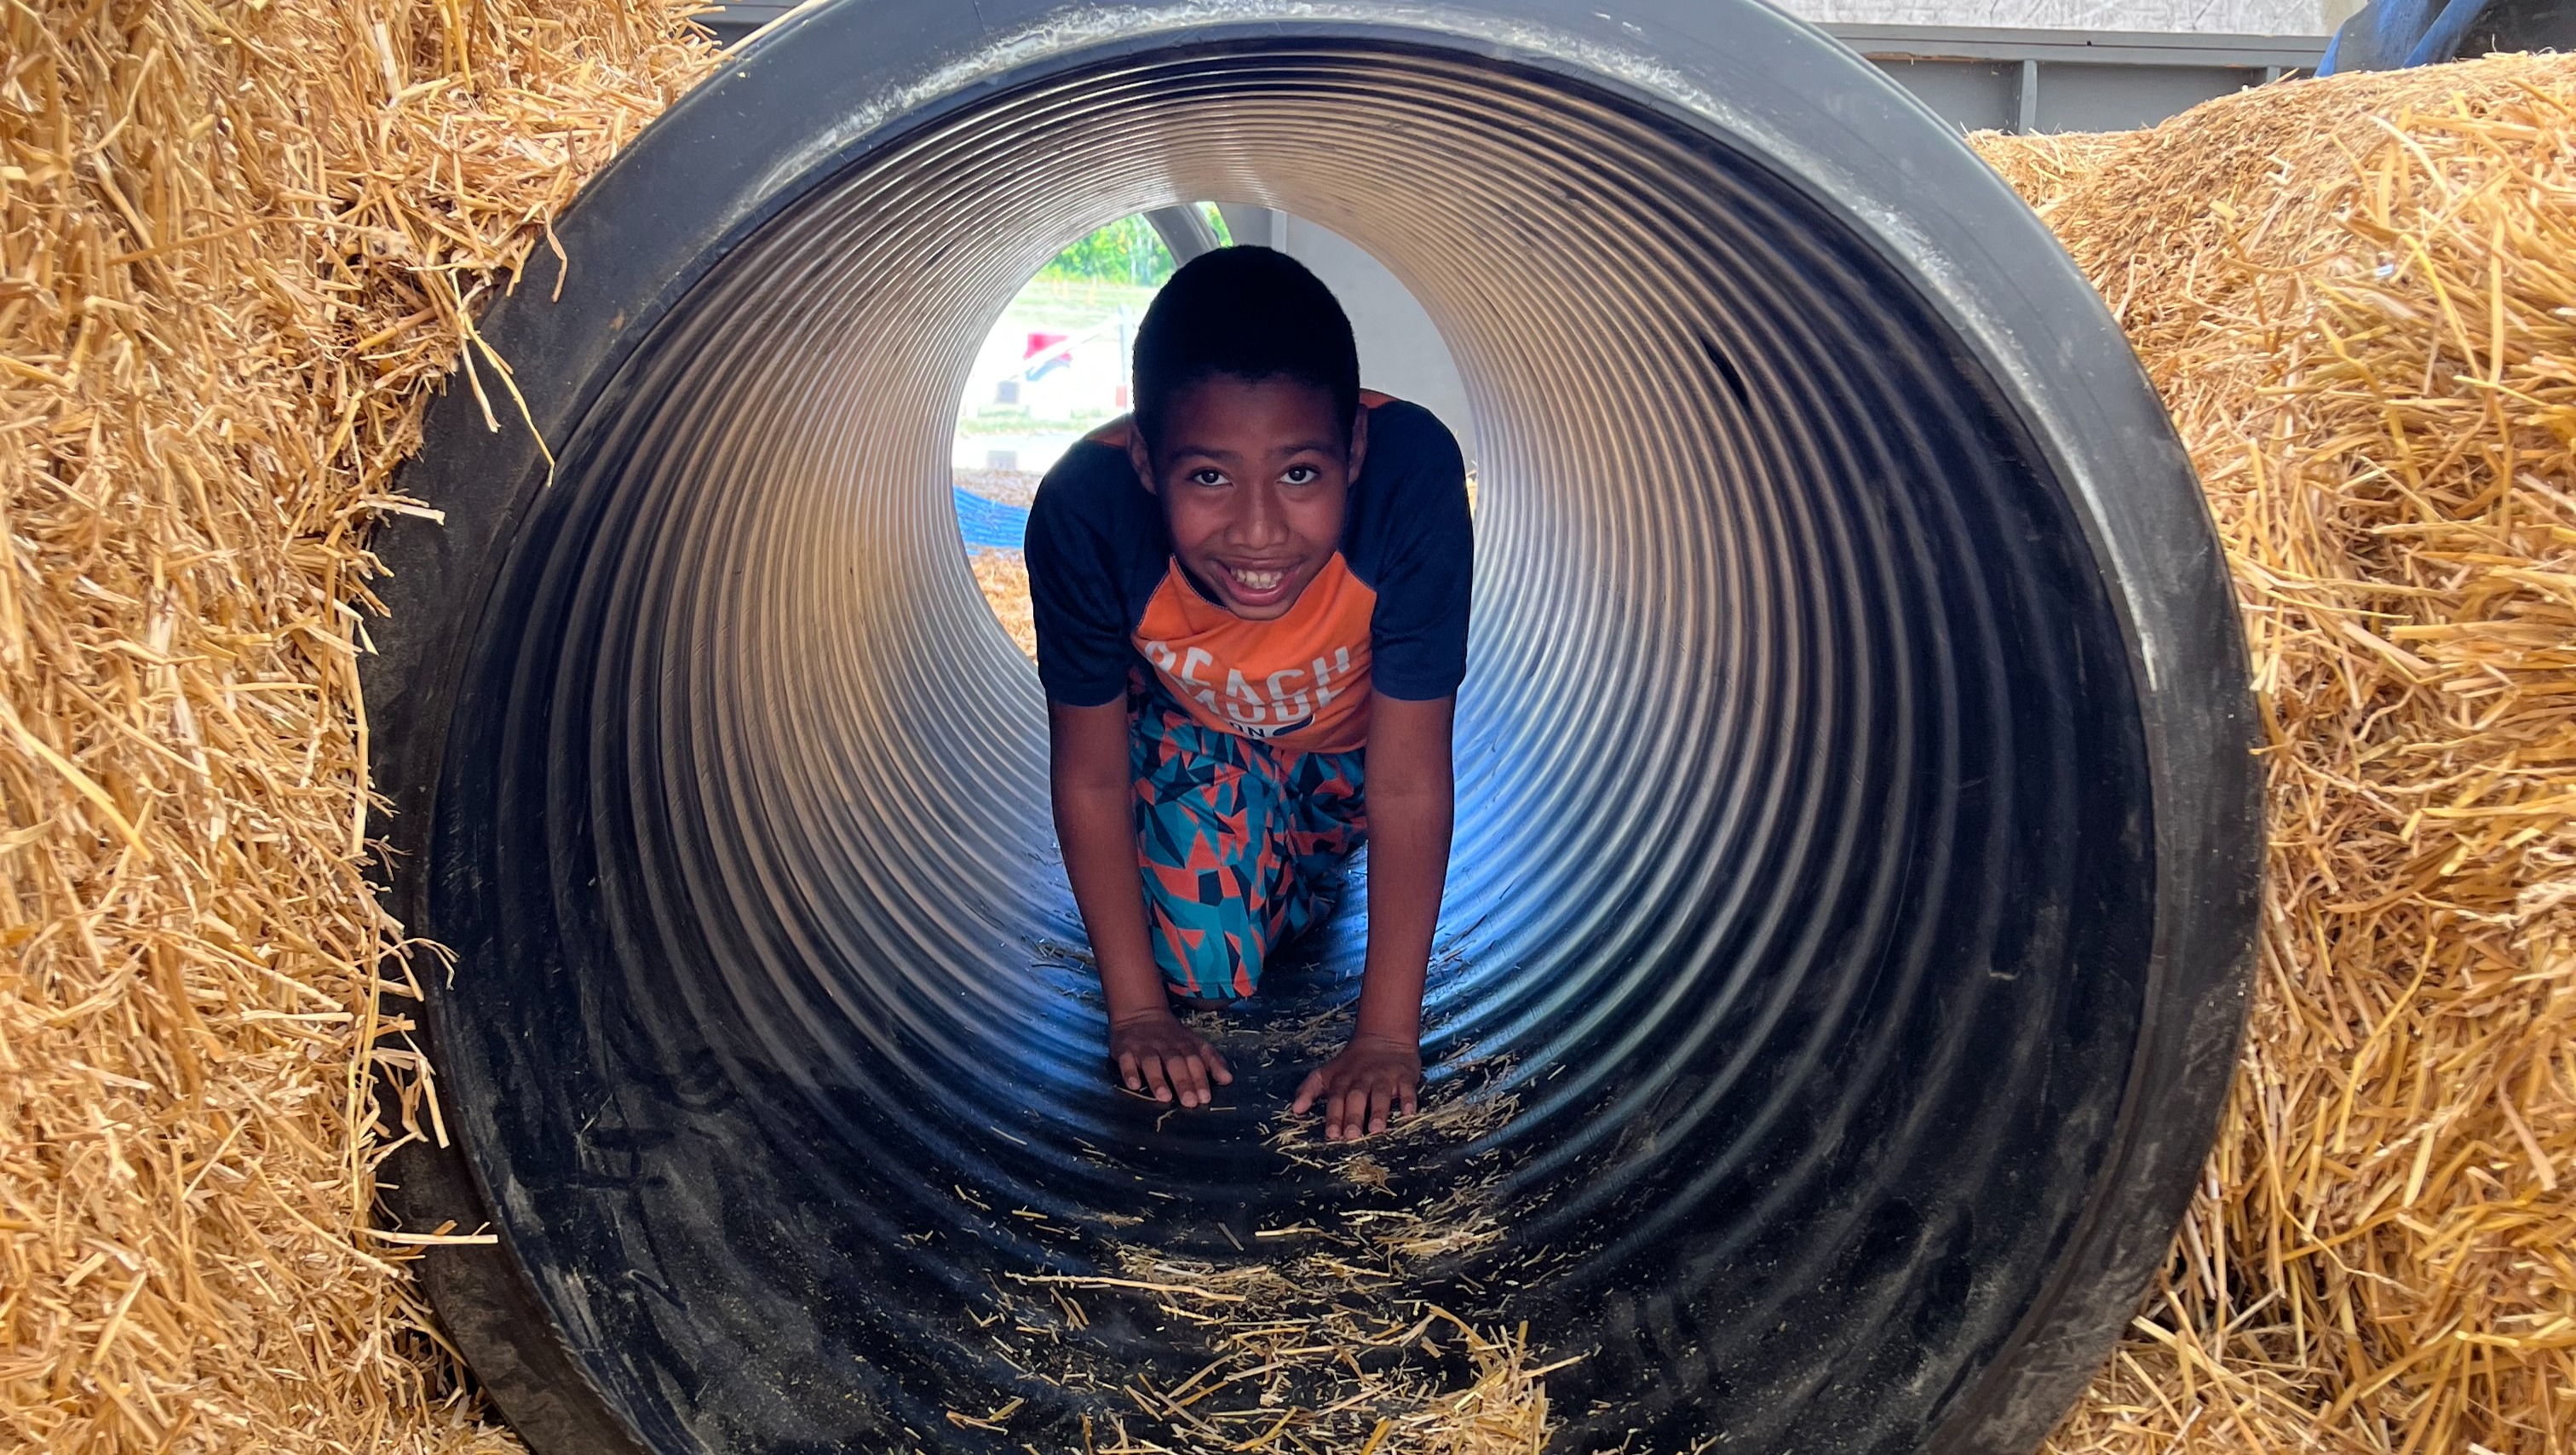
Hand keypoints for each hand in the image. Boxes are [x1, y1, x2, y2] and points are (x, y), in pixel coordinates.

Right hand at [1109, 1010, 1232, 1107]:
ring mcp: (1144, 1047)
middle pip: (1176, 1063)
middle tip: (1190, 1102)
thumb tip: (1228, 1079)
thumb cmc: (1171, 1036)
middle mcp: (1165, 1046)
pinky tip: (1133, 1084)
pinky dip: (1129, 1072)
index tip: (1205, 1097)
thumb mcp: (1194, 1043)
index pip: (1195, 1060)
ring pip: (1151, 1062)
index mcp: (1184, 1044)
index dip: (1200, 1078)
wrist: (1139, 1012)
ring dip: (1158, 1079)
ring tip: (1164, 1097)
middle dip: (1183, 1082)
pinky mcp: (1124, 1049)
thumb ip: (1212, 1061)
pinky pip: (1125, 1060)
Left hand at [1292, 1034, 1421, 1139]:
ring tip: (1377, 1129)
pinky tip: (1408, 1112)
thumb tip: (1295, 1110)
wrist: (1383, 1037)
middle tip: (1352, 1135)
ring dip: (1379, 1111)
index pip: (1336, 1098)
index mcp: (1343, 1080)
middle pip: (1356, 1097)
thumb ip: (1309, 1089)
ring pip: (1380, 1094)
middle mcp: (1362, 1078)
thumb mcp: (1327, 1073)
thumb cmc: (1352, 1064)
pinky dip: (1408, 1099)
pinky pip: (1408, 1088)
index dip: (1334, 1116)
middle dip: (1354, 1116)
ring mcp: (1384, 1076)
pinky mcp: (1404, 1076)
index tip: (1332, 1134)